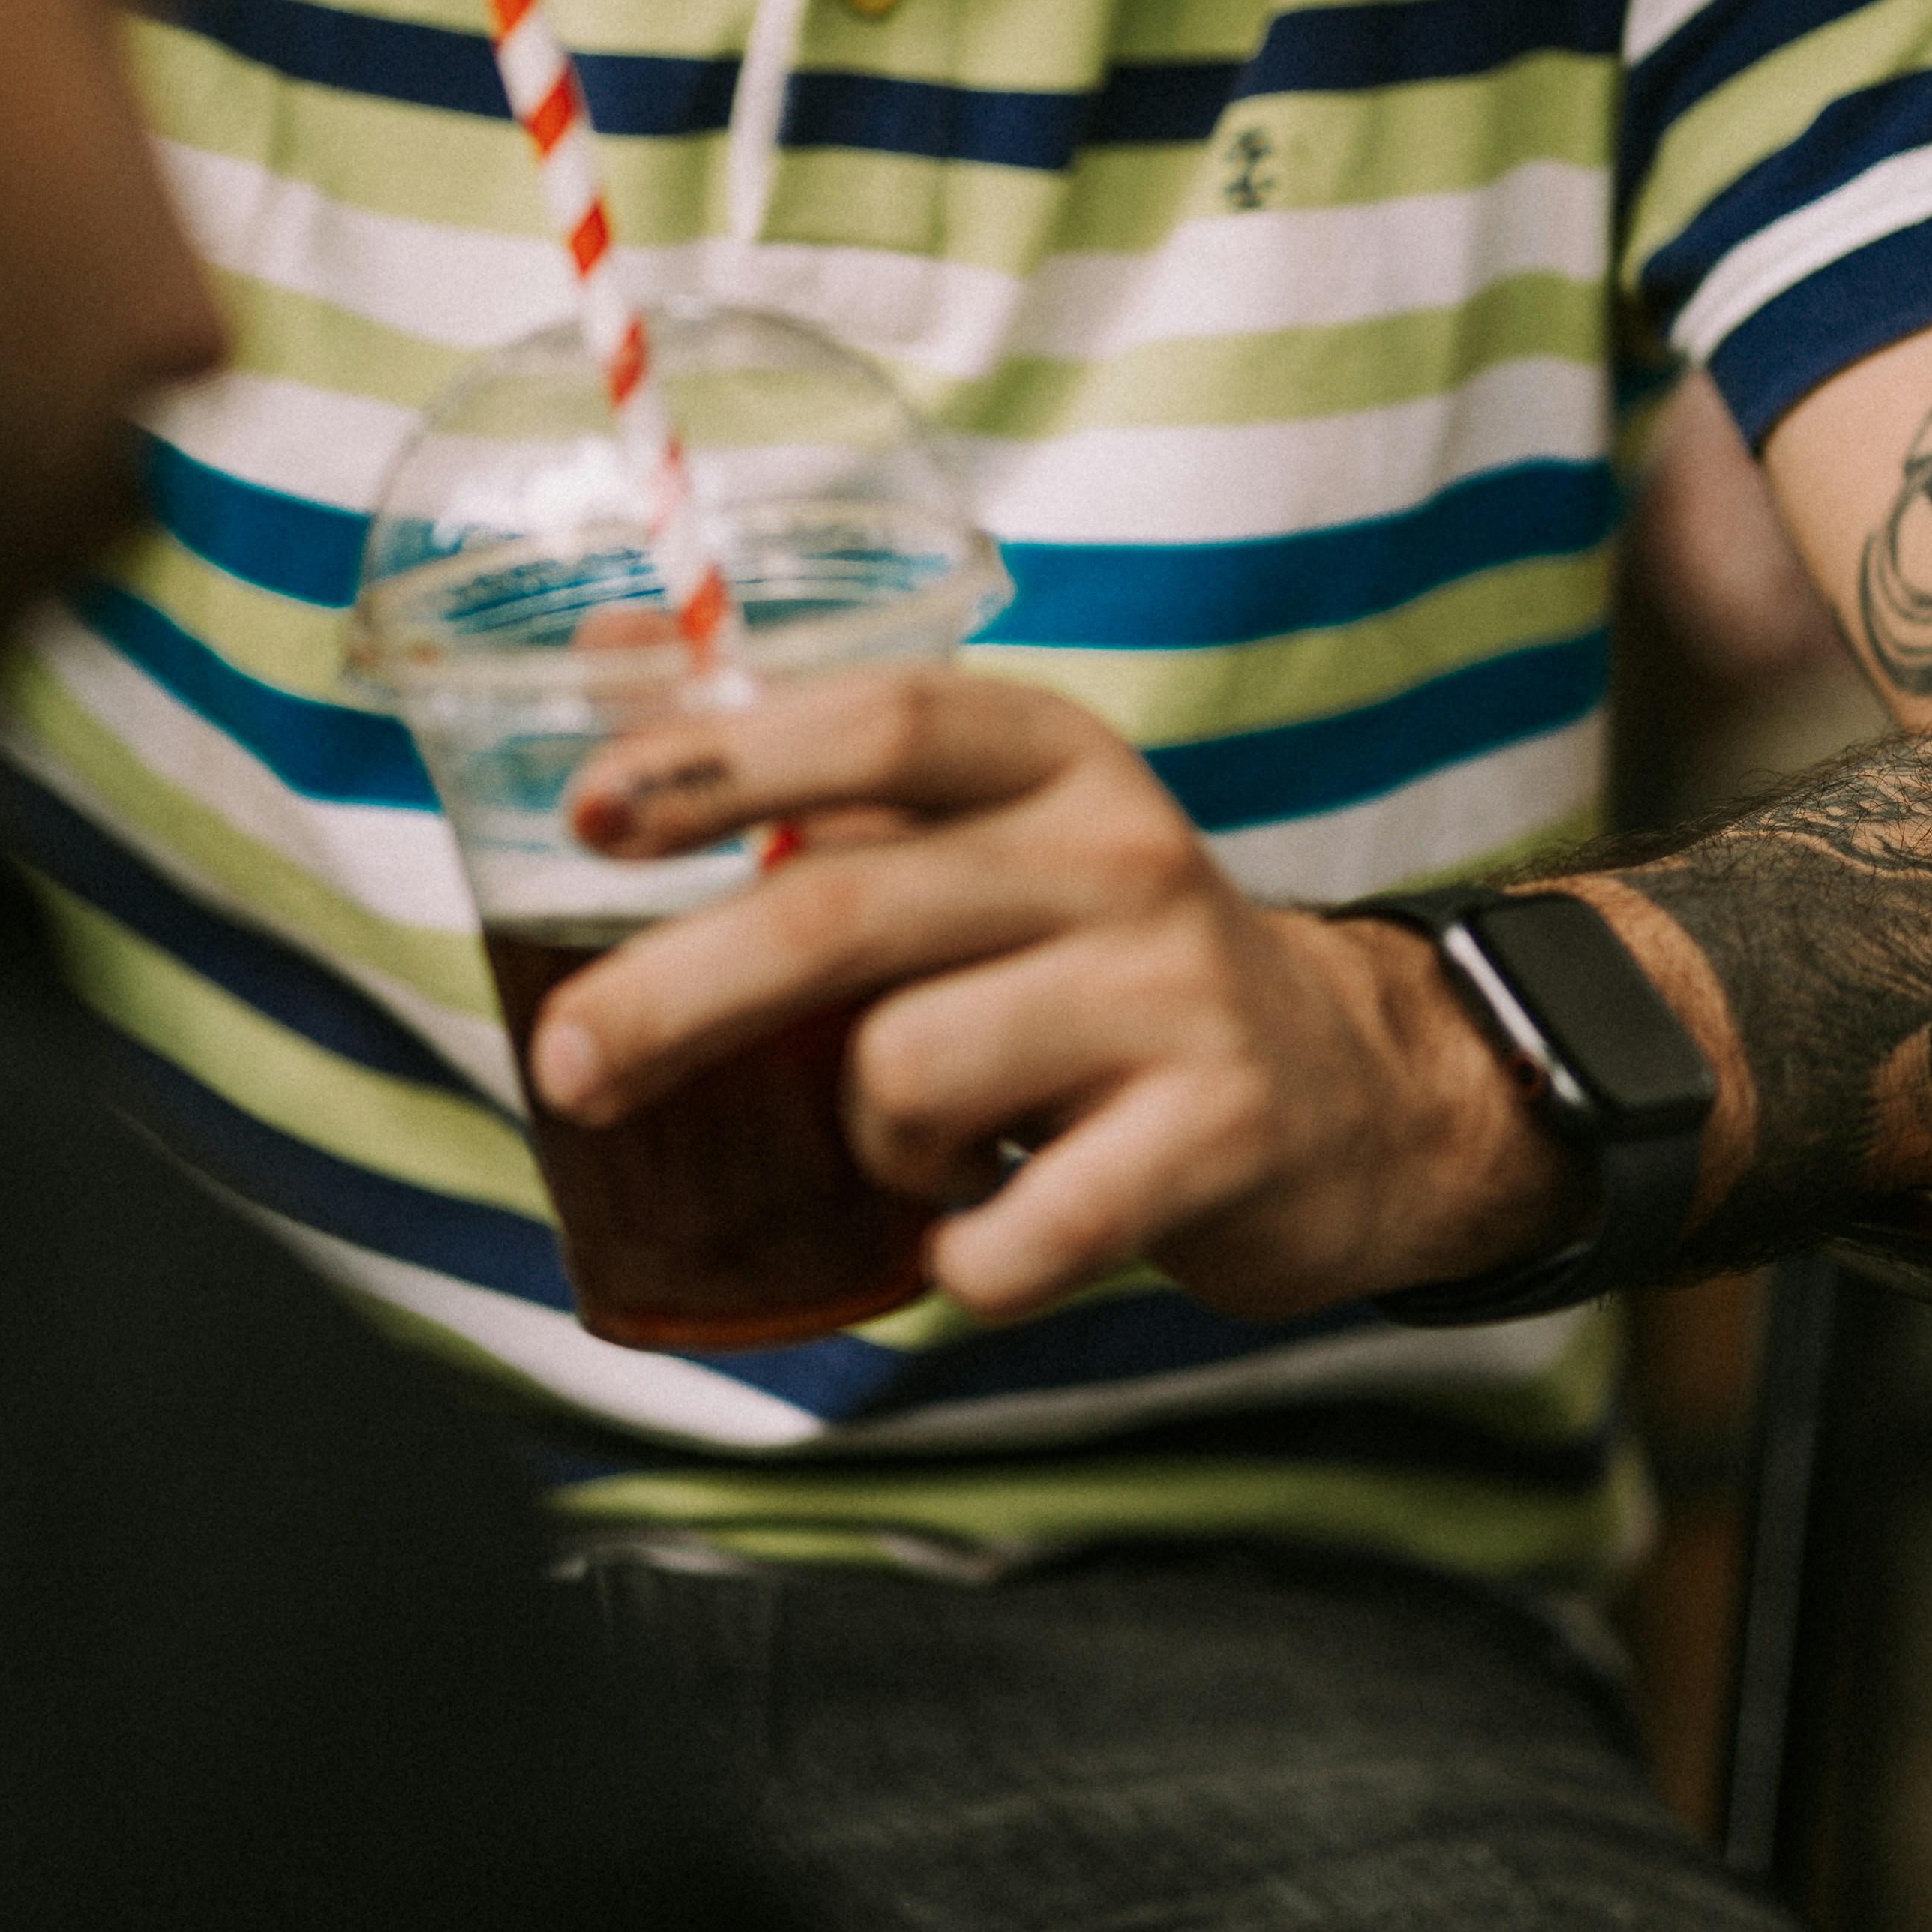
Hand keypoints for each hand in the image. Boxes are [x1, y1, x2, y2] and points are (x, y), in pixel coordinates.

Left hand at [531, 668, 1586, 1323]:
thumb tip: (602, 666)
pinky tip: (984, 1240)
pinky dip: (963, 1265)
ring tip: (915, 1153)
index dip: (718, 764)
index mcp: (1051, 761)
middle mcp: (1118, 856)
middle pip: (842, 909)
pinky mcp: (1218, 1139)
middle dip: (670, 994)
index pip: (876, 724)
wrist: (1364, 1088)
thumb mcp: (995, 842)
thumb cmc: (1110, 968)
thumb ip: (824, 785)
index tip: (586, 817)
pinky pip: (1017, 1234)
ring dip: (863, 1144)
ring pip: (906, 1074)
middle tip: (568, 1071)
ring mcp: (1177, 996)